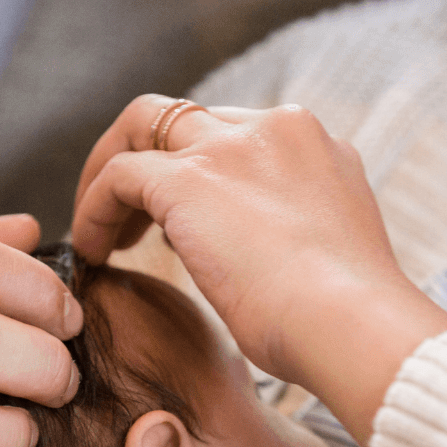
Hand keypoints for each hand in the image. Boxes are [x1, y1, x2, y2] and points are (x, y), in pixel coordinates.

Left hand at [72, 97, 446, 444]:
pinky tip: (91, 254)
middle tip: (131, 219)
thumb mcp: (326, 260)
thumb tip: (258, 259)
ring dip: (112, 171)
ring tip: (101, 234)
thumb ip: (292, 237)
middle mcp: (278, 130)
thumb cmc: (346, 325)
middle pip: (190, 117)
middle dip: (152, 158)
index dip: (203, 174)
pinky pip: (119, 175)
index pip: (241, 135)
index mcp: (318, 148)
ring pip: (146, 123)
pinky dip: (94, 208)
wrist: (355, 329)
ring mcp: (233, 147)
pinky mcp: (189, 179)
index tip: (181, 229)